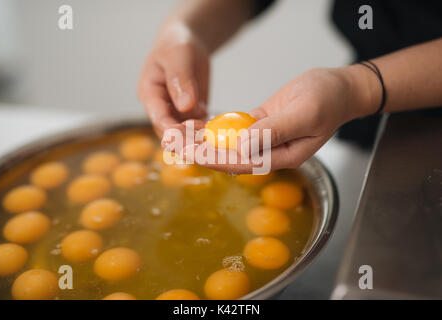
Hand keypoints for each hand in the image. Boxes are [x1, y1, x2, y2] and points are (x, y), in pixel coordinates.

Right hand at [138, 23, 209, 136]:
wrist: (186, 43)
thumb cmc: (176, 44)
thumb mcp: (178, 56)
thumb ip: (180, 79)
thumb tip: (186, 106)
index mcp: (149, 94)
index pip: (158, 117)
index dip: (172, 130)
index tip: (187, 136)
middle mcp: (161, 108)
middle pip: (171, 131)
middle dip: (187, 139)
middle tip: (206, 141)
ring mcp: (177, 114)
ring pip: (186, 134)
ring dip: (200, 138)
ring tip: (215, 138)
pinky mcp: (193, 115)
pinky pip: (200, 127)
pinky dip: (209, 131)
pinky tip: (221, 132)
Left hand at [173, 66, 378, 172]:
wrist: (340, 88)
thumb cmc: (328, 100)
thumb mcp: (304, 114)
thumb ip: (273, 132)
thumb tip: (241, 148)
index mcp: (282, 157)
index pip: (242, 163)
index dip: (214, 159)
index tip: (190, 153)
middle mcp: (270, 152)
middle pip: (229, 156)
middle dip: (201, 152)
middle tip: (175, 144)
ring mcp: (263, 139)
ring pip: (228, 144)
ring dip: (204, 141)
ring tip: (177, 135)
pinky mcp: (260, 124)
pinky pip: (234, 129)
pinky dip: (216, 128)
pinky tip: (196, 126)